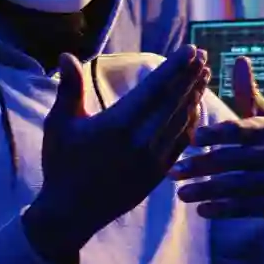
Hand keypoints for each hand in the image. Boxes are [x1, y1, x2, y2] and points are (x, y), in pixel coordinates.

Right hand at [24, 47, 208, 263]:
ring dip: (194, 96)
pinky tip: (195, 108)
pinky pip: (181, 143)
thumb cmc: (62, 165)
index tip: (190, 50)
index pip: (154, 89)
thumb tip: (66, 55)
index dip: (175, 68)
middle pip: (173, 101)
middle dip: (189, 76)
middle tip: (202, 55)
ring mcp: (153, 159)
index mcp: (118, 125)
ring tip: (203, 75)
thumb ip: (69, 89)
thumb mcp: (59, 124)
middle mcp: (141, 141)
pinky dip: (191, 122)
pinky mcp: (158, 173)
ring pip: (181, 121)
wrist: (71, 212)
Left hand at [173, 56, 263, 245]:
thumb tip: (239, 59)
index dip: (216, 134)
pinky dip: (223, 210)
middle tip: (173, 170)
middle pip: (233, 160)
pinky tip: (201, 210)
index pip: (240, 130)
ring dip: (207, 190)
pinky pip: (245, 208)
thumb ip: (249, 94)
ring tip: (181, 193)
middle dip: (201, 165)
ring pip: (236, 186)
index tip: (191, 138)